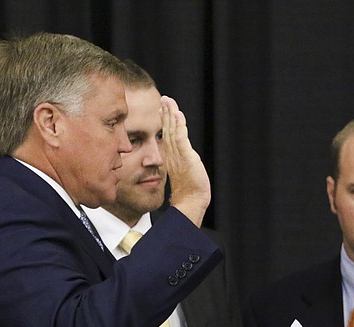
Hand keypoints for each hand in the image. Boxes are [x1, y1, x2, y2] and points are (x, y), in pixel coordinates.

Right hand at [160, 96, 210, 226]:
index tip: (163, 108)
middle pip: (168, 129)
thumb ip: (181, 163)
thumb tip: (181, 161)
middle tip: (163, 99)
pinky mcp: (185, 157)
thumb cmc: (188, 191)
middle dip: (166, 113)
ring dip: (170, 115)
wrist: (190, 201)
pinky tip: (178, 115)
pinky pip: (180, 138)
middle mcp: (173, 154)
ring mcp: (178, 155)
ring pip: (172, 131)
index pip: (167, 134)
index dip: (165, 121)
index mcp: (172, 156)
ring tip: (168, 102)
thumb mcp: (183, 172)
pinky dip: (179, 126)